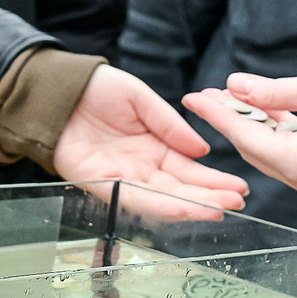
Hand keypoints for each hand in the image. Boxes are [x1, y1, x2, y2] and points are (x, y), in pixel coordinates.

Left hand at [53, 66, 251, 215]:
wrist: (59, 88)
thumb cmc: (96, 90)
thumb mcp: (141, 99)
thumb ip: (169, 124)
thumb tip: (202, 151)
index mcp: (153, 147)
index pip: (188, 170)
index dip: (212, 180)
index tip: (238, 188)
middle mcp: (140, 167)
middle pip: (179, 189)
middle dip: (209, 197)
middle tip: (238, 203)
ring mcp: (121, 177)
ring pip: (161, 198)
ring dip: (190, 206)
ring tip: (218, 209)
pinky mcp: (100, 184)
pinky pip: (133, 198)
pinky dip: (159, 205)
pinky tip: (182, 208)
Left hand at [183, 70, 296, 201]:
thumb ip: (274, 92)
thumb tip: (235, 86)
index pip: (243, 138)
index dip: (216, 114)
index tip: (191, 96)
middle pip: (255, 152)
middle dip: (232, 121)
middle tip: (209, 94)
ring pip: (274, 156)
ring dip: (257, 127)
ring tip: (235, 96)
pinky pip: (295, 158)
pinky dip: (281, 136)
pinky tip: (271, 112)